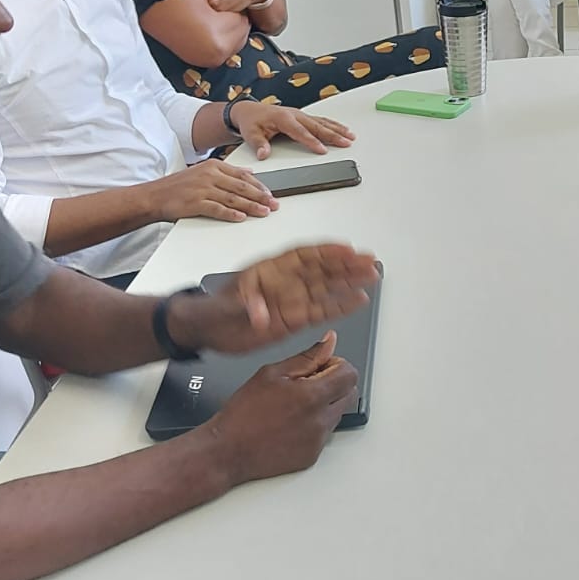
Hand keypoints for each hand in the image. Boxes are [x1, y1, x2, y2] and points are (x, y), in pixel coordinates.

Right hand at [141, 159, 277, 223]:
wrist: (154, 196)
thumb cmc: (178, 186)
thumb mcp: (203, 172)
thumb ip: (226, 172)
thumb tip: (248, 172)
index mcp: (213, 166)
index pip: (243, 175)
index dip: (260, 185)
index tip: (271, 193)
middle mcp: (209, 175)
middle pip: (241, 187)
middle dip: (261, 197)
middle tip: (274, 204)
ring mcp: (202, 189)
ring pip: (233, 198)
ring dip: (251, 206)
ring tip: (264, 212)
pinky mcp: (195, 203)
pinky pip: (217, 209)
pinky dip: (231, 213)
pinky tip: (241, 217)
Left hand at [179, 243, 381, 352]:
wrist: (207, 330)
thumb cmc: (213, 310)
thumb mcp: (224, 305)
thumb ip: (246, 306)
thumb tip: (261, 314)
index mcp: (270, 270)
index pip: (304, 256)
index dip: (326, 252)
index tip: (346, 249)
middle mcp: (285, 282)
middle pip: (321, 270)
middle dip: (346, 264)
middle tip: (368, 260)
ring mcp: (291, 300)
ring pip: (326, 288)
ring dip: (349, 282)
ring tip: (371, 276)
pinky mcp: (294, 319)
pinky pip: (321, 309)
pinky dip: (340, 305)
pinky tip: (357, 300)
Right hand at [203, 333, 358, 485]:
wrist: (227, 451)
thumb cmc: (243, 413)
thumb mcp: (272, 373)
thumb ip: (307, 357)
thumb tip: (329, 342)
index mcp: (312, 396)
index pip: (350, 374)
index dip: (336, 365)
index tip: (320, 367)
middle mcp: (320, 421)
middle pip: (349, 394)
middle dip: (335, 384)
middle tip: (308, 383)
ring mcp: (317, 441)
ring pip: (337, 414)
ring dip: (325, 404)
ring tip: (294, 405)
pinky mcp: (312, 456)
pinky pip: (325, 434)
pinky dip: (314, 425)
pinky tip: (291, 423)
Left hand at [229, 102, 353, 160]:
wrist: (249, 111)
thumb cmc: (251, 122)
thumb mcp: (251, 134)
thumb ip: (259, 144)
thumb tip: (264, 153)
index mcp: (283, 119)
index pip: (301, 132)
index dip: (312, 141)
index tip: (323, 150)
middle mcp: (294, 115)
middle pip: (317, 126)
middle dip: (333, 135)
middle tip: (346, 142)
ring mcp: (300, 114)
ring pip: (322, 122)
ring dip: (337, 129)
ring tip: (350, 136)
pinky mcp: (303, 116)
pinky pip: (321, 120)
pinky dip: (333, 125)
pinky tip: (342, 129)